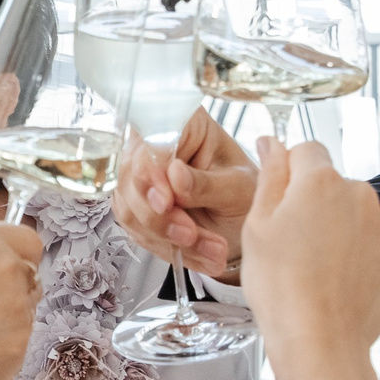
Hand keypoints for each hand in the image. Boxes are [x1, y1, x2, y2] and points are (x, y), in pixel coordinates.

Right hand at [0, 221, 42, 379]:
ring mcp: (16, 309)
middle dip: (10, 293)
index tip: (6, 273)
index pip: (29, 241)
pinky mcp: (17, 348)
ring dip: (4, 325)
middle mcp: (6, 268)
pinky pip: (17, 348)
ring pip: (25, 315)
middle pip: (29, 279)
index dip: (17, 258)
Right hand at [109, 109, 255, 280]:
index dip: (149, 172)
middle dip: (158, 214)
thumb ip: (206, 183)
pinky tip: (201, 256)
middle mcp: (154, 146)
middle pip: (131, 177)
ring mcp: (141, 178)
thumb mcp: (238, 186)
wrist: (247, 222)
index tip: (166, 201)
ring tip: (211, 250)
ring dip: (167, 237)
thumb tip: (175, 175)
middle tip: (190, 234)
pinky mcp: (137, 208)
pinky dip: (169, 249)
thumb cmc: (248, 193)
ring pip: (131, 209)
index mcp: (182, 123)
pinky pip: (139, 232)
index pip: (148, 140)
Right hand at [233, 138, 379, 379]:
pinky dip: (361, 258)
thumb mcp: (256, 227)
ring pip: (356, 215)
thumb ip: (269, 176)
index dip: (288, 174)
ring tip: (317, 269)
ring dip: (339, 231)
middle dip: (315, 206)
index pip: (306, 151)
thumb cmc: (281, 290)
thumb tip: (272, 142)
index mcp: (320, 181)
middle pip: (333, 186)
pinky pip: (376, 245)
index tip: (279, 202)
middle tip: (292, 246)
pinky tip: (339, 282)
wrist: (320, 345)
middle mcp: (361, 195)